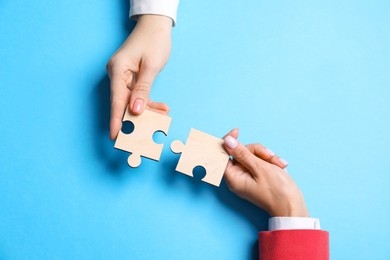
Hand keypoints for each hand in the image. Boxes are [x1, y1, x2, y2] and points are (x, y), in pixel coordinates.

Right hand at [106, 15, 171, 139]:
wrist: (156, 25)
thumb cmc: (153, 41)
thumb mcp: (151, 66)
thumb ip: (143, 89)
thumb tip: (135, 110)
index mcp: (117, 69)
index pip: (116, 100)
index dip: (116, 120)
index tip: (115, 136)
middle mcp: (117, 74)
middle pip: (123, 102)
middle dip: (136, 117)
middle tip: (146, 132)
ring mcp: (123, 76)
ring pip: (132, 100)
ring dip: (148, 109)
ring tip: (164, 113)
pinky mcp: (130, 78)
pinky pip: (137, 94)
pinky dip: (148, 101)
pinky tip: (162, 107)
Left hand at [223, 129, 308, 216]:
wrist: (293, 207)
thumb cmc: (277, 192)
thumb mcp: (260, 168)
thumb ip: (242, 153)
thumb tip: (227, 141)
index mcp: (233, 178)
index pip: (222, 154)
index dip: (228, 141)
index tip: (237, 132)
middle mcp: (237, 177)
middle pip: (240, 152)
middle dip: (257, 151)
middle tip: (270, 157)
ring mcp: (248, 176)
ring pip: (252, 155)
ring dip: (267, 156)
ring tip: (279, 165)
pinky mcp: (257, 175)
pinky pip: (259, 161)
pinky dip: (270, 161)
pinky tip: (280, 166)